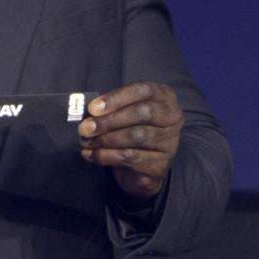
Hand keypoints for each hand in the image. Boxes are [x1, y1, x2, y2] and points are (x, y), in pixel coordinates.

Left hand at [78, 82, 182, 199]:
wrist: (141, 168)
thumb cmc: (130, 130)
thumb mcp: (123, 113)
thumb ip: (110, 108)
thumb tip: (89, 112)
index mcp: (165, 97)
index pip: (144, 90)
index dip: (117, 98)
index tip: (93, 108)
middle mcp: (173, 118)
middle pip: (143, 113)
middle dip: (110, 120)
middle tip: (85, 128)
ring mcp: (170, 143)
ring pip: (136, 136)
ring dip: (106, 139)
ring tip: (86, 142)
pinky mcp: (160, 165)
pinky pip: (130, 158)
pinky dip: (106, 156)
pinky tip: (91, 155)